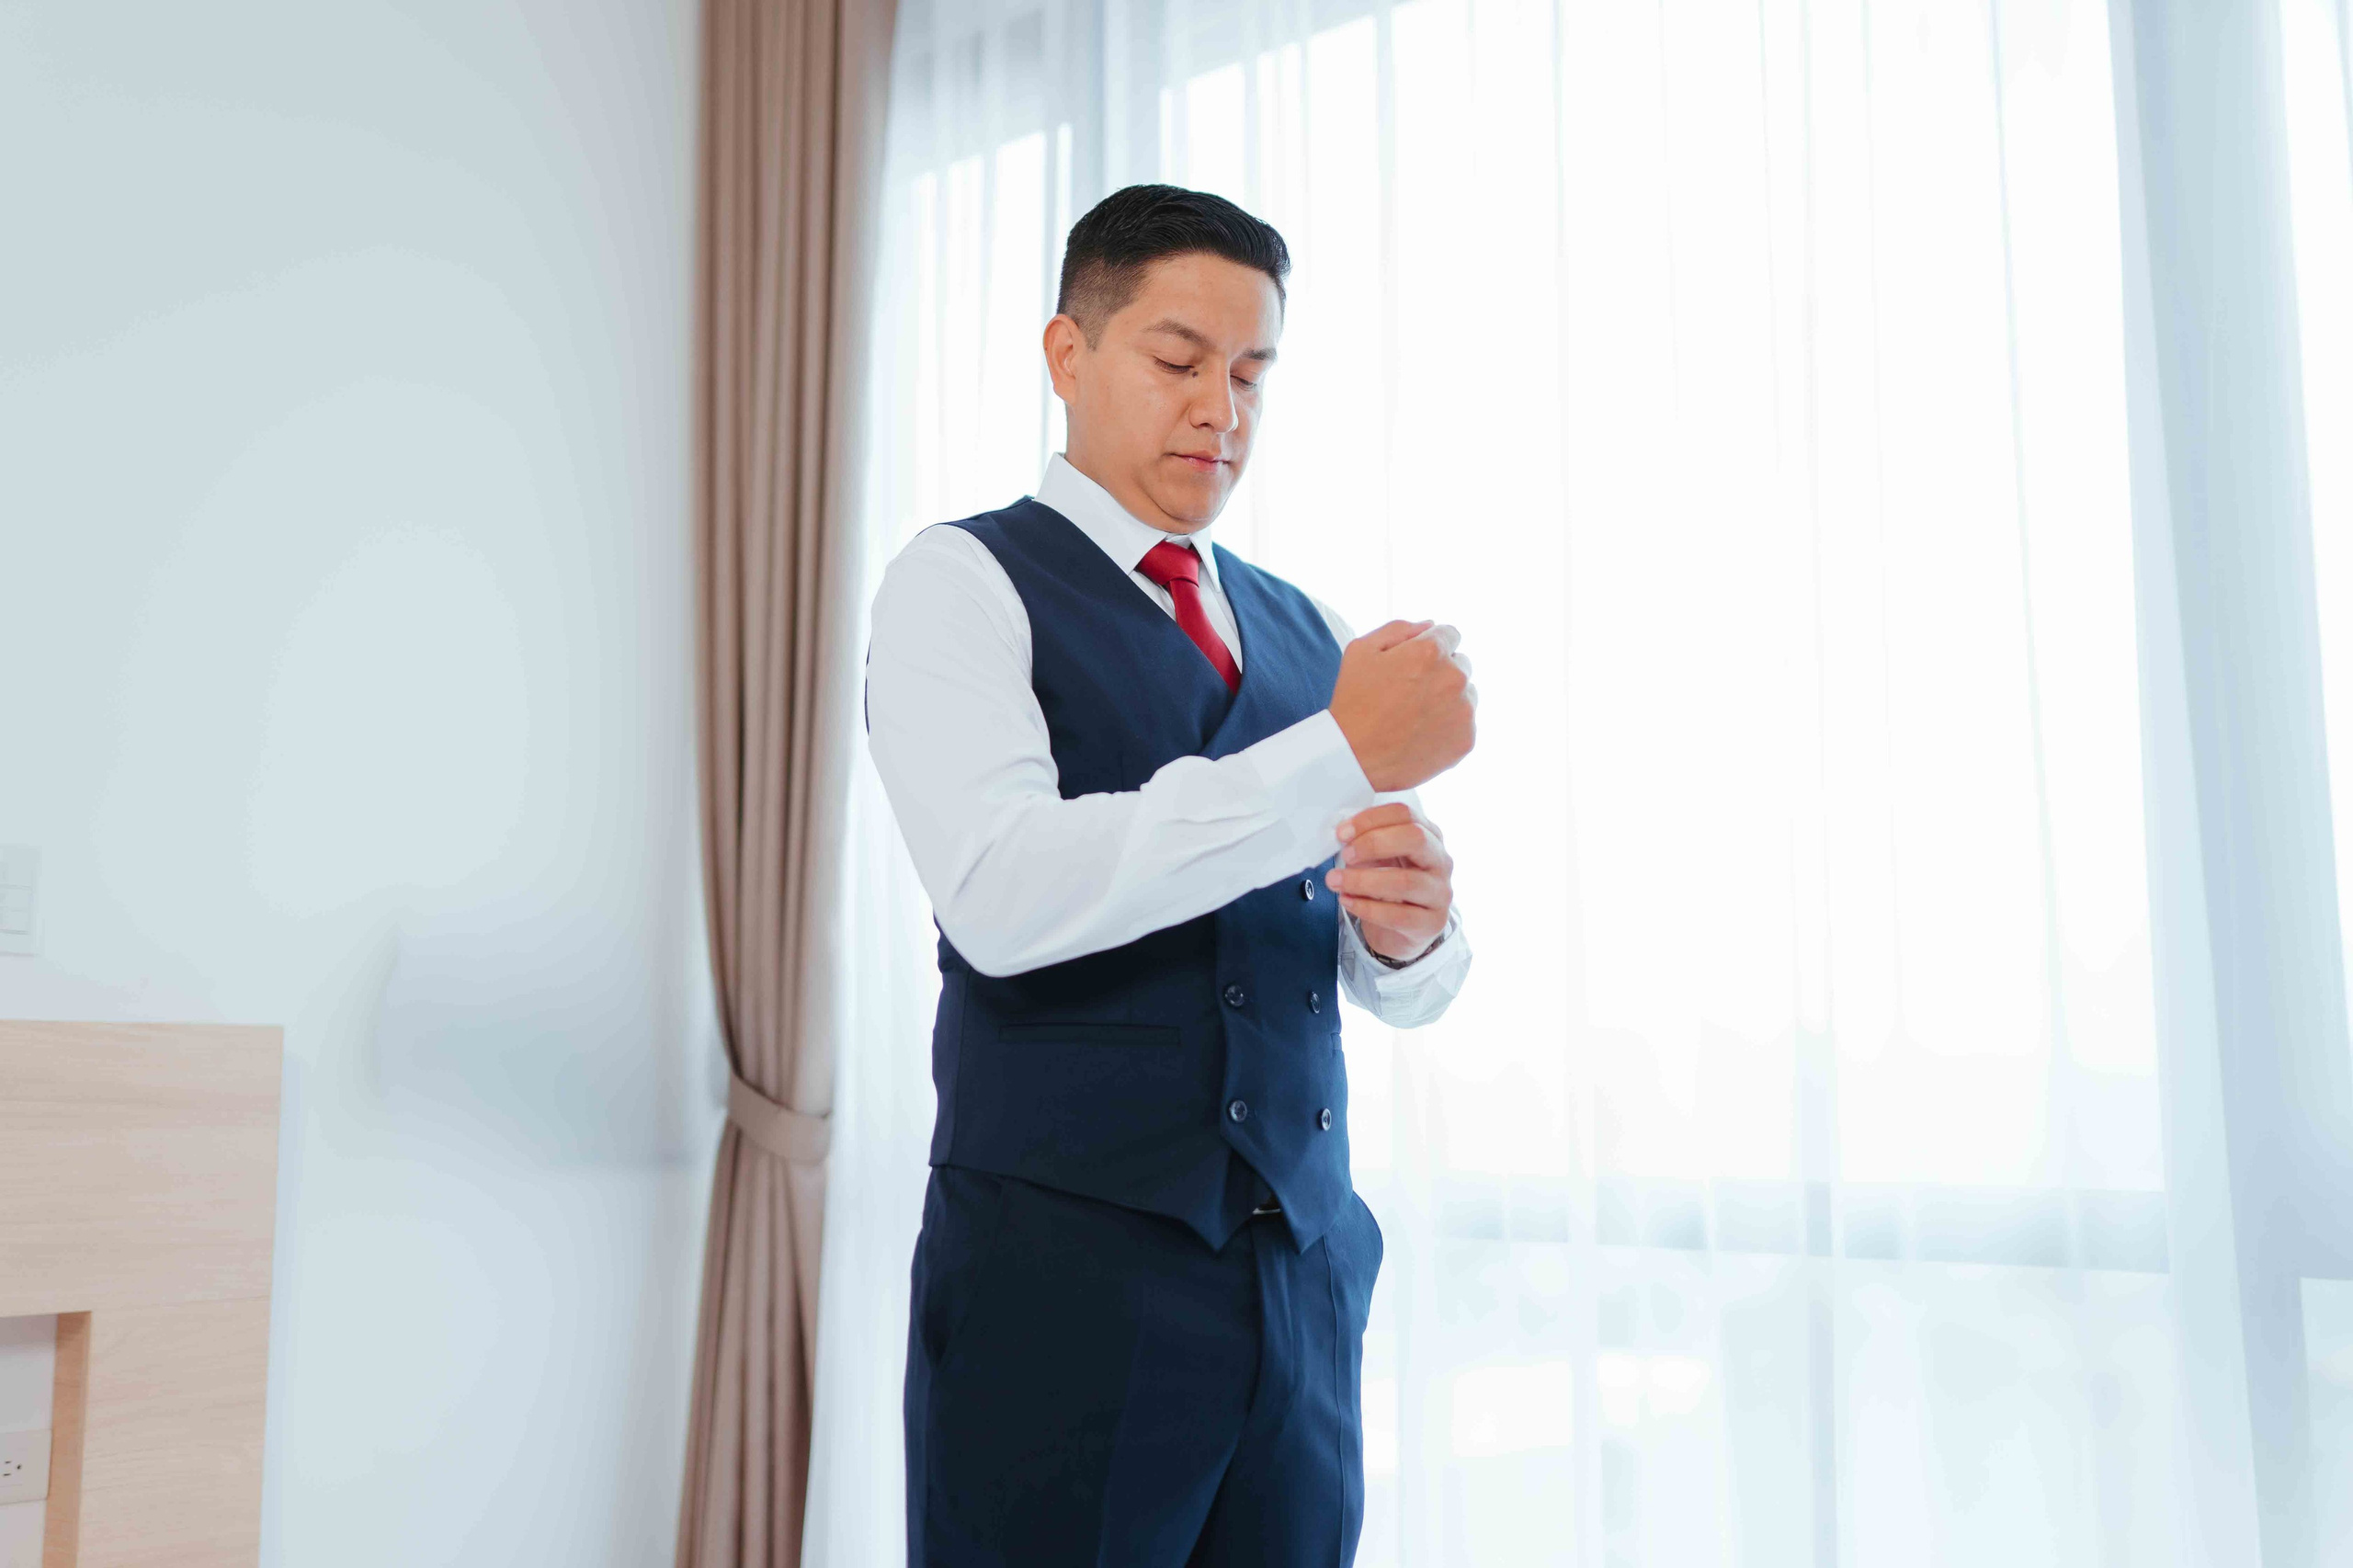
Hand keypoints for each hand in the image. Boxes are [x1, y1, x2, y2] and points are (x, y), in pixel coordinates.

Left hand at [1326, 802, 1452, 961]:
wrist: (1403, 928)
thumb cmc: (1389, 883)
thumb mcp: (1381, 857)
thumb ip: (1364, 843)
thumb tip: (1341, 837)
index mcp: (1428, 835)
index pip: (1405, 814)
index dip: (1371, 819)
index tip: (1342, 832)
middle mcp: (1440, 860)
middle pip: (1415, 838)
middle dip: (1374, 843)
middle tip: (1345, 855)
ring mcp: (1440, 892)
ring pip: (1405, 881)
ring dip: (1363, 880)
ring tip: (1335, 881)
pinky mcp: (1432, 922)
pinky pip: (1399, 915)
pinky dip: (1367, 908)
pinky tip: (1347, 901)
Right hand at [1328, 619, 1476, 790]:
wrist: (1354, 758)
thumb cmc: (1353, 702)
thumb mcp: (1362, 650)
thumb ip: (1399, 629)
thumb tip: (1430, 625)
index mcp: (1431, 652)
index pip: (1450, 634)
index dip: (1430, 647)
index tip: (1414, 664)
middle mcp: (1455, 678)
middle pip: (1461, 664)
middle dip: (1441, 672)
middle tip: (1411, 693)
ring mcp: (1464, 711)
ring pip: (1467, 695)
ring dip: (1448, 699)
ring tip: (1415, 716)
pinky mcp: (1466, 740)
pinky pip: (1465, 725)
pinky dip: (1449, 727)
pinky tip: (1421, 734)